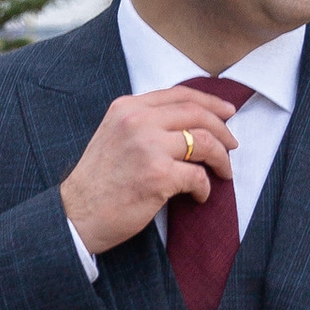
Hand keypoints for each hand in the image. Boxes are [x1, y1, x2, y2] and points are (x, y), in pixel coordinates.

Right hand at [59, 85, 241, 258]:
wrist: (75, 214)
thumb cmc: (97, 181)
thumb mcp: (113, 135)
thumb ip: (143, 122)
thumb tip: (188, 123)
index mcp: (127, 107)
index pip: (179, 94)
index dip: (210, 101)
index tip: (228, 111)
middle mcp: (137, 121)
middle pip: (197, 114)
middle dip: (223, 130)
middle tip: (233, 145)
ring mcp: (149, 147)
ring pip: (205, 142)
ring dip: (222, 159)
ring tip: (224, 172)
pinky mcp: (158, 176)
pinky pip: (198, 176)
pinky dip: (205, 188)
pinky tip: (199, 196)